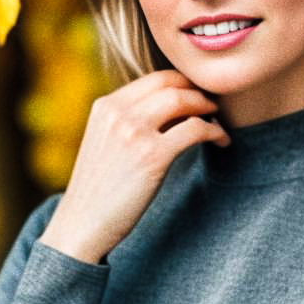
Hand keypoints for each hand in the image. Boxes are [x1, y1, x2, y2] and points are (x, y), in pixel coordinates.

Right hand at [38, 70, 229, 263]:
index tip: (197, 94)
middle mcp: (118, 113)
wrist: (82, 225)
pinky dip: (215, 131)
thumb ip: (129, 119)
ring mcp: (134, 132)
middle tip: (213, 106)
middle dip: (199, 92)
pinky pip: (196, 129)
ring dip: (208, 107)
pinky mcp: (153, 156)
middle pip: (172, 84)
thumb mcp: (105, 140)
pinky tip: (221, 141)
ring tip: (217, 122)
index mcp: (106, 106)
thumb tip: (174, 106)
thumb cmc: (99, 188)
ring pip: (185, 100)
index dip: (183, 83)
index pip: (156, 78)